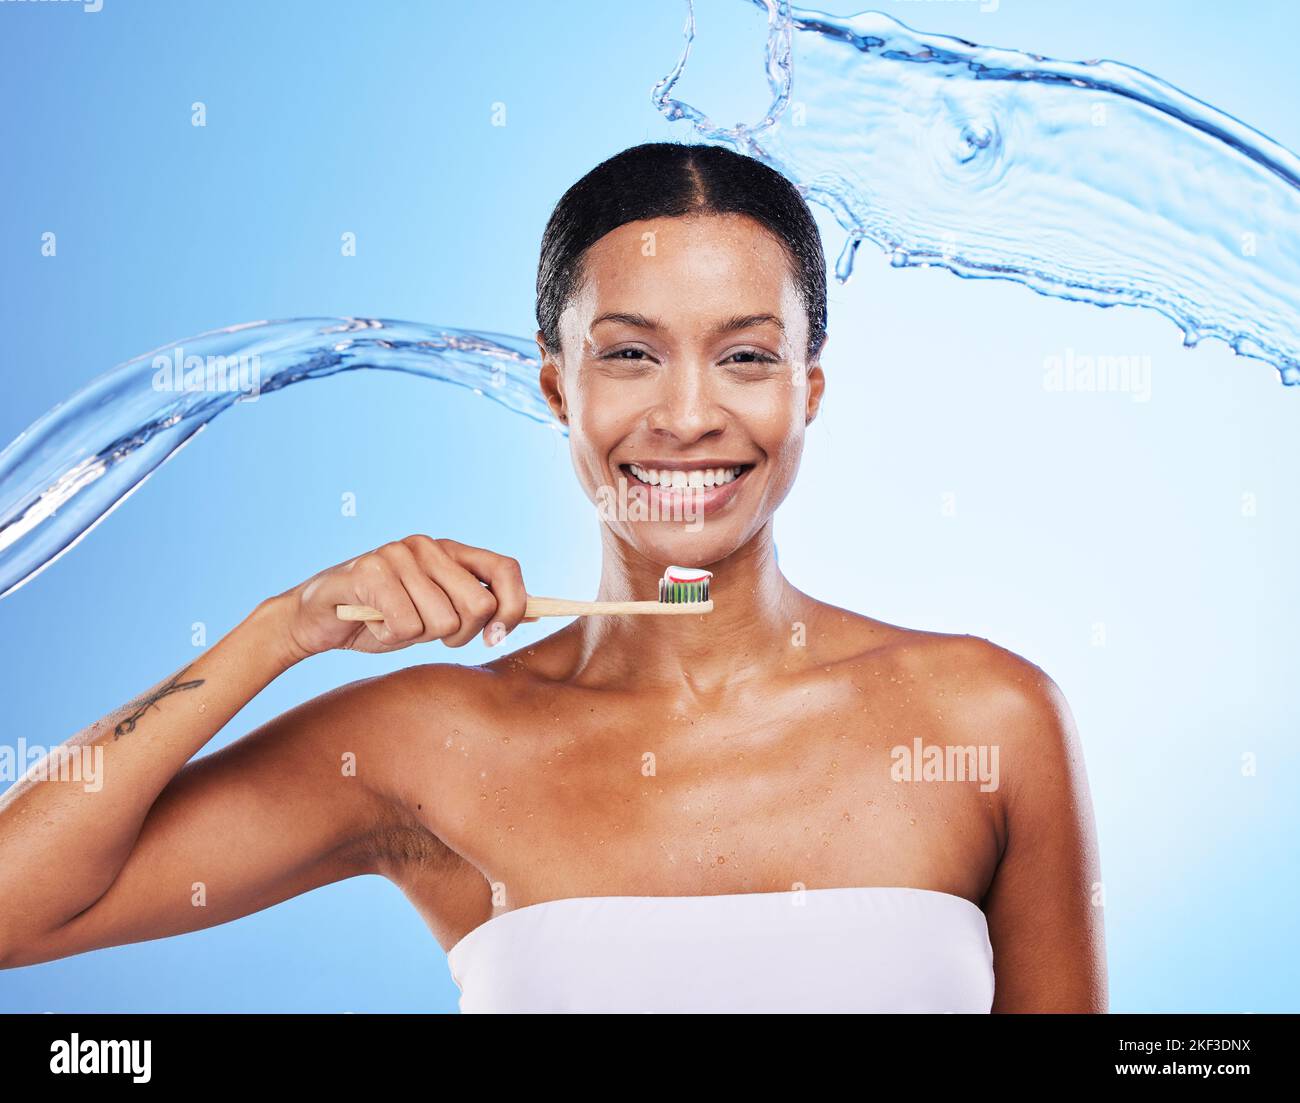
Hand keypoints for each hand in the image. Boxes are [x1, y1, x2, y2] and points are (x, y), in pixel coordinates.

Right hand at [268, 536, 528, 658]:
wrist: (317, 619)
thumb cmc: (384, 618)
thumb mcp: (438, 615)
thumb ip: (478, 610)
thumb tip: (533, 615)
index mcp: (450, 551)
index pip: (506, 569)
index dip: (513, 607)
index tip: (497, 638)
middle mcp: (428, 546)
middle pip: (479, 605)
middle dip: (459, 635)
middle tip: (426, 632)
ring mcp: (398, 555)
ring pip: (443, 621)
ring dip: (417, 636)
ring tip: (393, 623)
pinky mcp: (370, 571)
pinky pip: (405, 626)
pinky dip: (389, 637)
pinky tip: (372, 623)